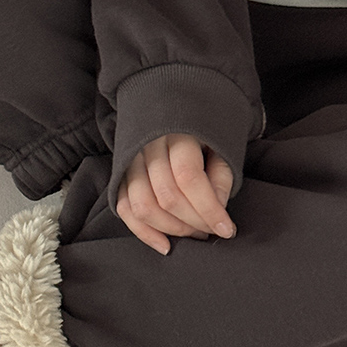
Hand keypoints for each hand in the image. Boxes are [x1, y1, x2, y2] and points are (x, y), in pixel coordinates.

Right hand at [116, 135, 235, 254]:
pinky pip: (124, 209)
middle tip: (210, 230)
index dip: (209, 208)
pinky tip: (165, 244)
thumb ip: (221, 174)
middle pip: (167, 195)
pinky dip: (143, 232)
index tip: (227, 229)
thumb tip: (217, 208)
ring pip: (144, 206)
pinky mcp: (120, 173)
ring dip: (171, 229)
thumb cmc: (201, 128)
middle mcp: (148, 143)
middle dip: (193, 222)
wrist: (171, 102)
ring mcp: (130, 158)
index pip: (189, 177)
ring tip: (193, 233)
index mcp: (177, 130)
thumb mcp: (220, 141)